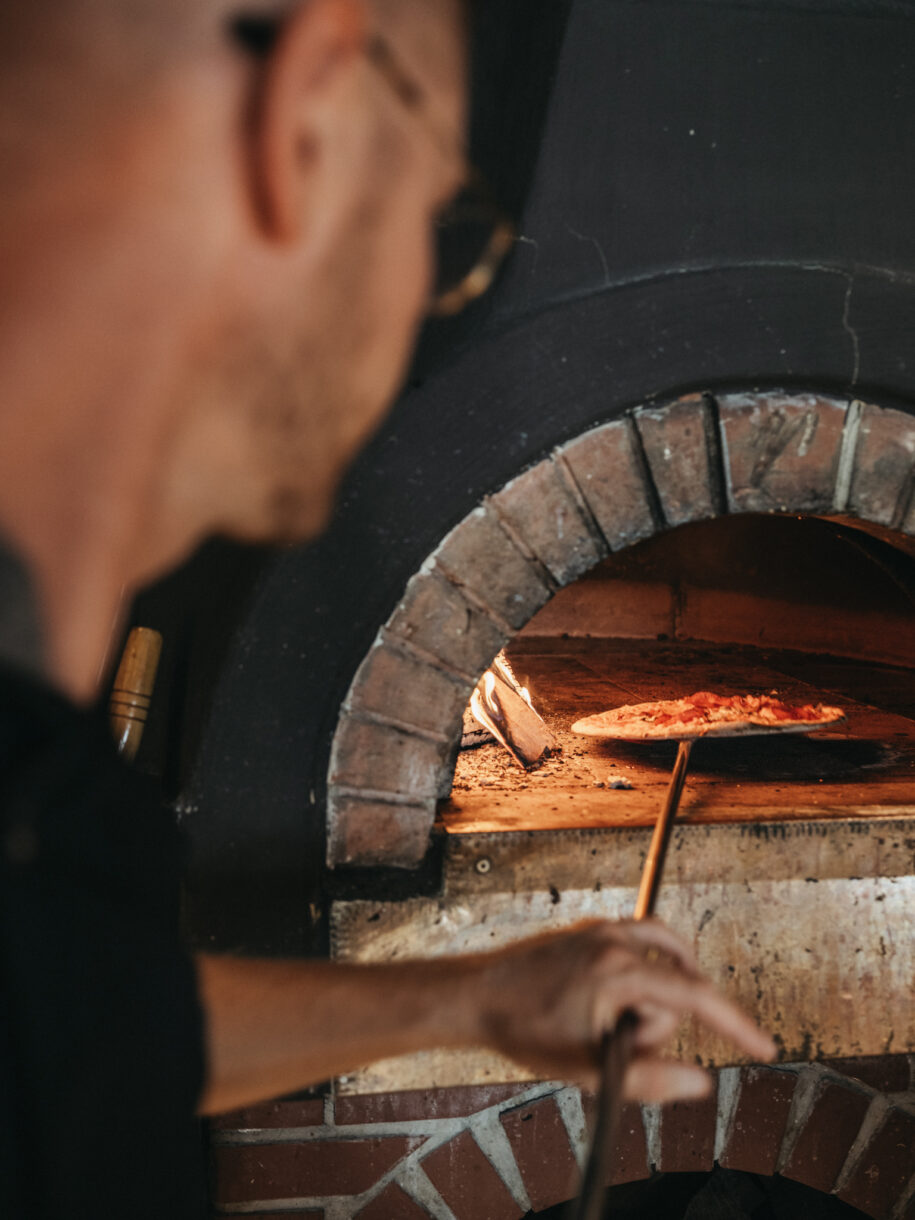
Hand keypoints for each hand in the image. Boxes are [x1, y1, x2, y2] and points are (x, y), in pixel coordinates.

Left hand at [474, 919, 775, 1101]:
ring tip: (611, 1026)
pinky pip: (645, 944)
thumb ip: (649, 1081)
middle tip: (609, 1044)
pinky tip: (621, 1001)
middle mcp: (616, 940)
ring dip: (655, 999)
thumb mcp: (586, 1069)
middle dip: (656, 1027)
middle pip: (676, 991)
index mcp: (618, 971)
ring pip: (666, 965)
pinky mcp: (593, 930)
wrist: (476, 996)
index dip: (736, 1026)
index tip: (766, 1050)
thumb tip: (703, 1084)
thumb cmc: (524, 1032)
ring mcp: (604, 930)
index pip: (695, 997)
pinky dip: (649, 971)